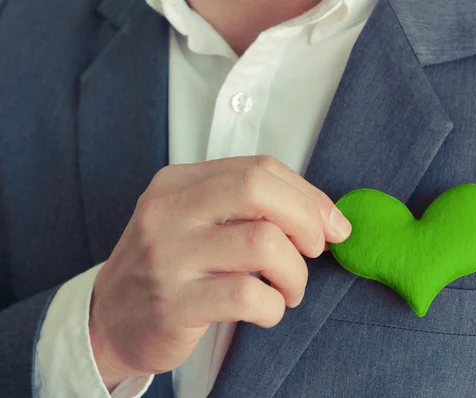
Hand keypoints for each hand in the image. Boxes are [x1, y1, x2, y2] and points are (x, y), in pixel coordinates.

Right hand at [89, 156, 351, 388]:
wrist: (108, 320)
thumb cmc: (168, 267)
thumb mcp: (193, 220)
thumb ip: (247, 207)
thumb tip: (325, 216)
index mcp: (178, 182)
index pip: (259, 168)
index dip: (307, 195)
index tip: (331, 223)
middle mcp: (169, 212)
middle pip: (258, 189)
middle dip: (306, 219)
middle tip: (316, 249)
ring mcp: (168, 257)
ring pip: (262, 243)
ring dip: (295, 272)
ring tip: (289, 289)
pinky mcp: (173, 305)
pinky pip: (247, 295)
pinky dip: (273, 305)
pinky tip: (267, 310)